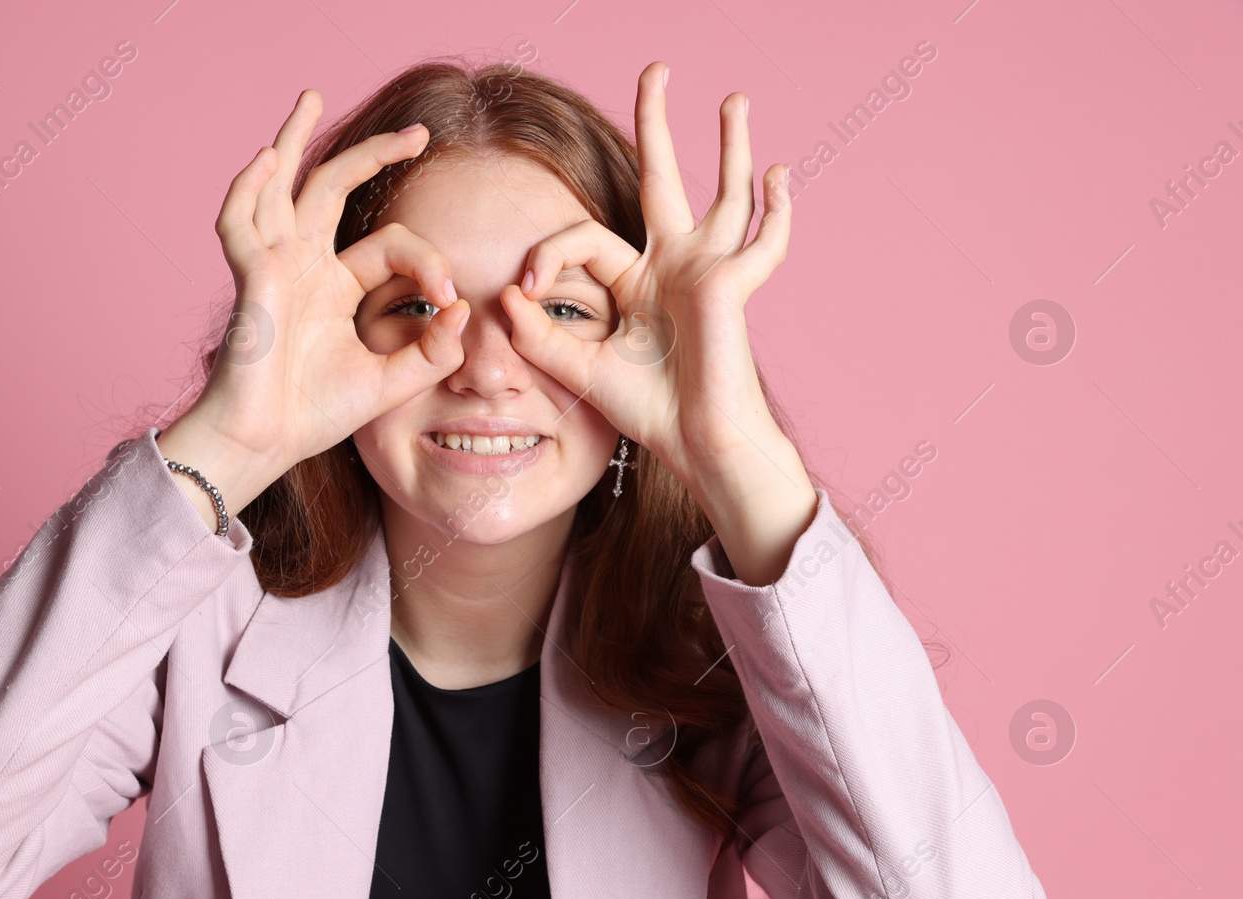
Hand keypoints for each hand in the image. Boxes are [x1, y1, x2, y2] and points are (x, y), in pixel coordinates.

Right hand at [187, 89, 471, 484]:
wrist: (265, 444)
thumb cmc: (314, 416)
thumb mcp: (391, 382)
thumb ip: (432, 351)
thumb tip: (462, 309)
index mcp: (336, 286)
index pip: (391, 245)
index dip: (428, 261)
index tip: (449, 299)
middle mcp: (304, 266)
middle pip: (335, 189)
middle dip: (375, 153)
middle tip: (419, 132)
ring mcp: (274, 267)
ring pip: (282, 187)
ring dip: (294, 139)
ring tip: (310, 97)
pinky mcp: (251, 280)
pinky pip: (240, 223)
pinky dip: (248, 189)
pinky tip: (266, 160)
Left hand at [500, 63, 802, 500]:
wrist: (694, 444)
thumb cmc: (647, 412)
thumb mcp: (578, 369)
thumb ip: (537, 336)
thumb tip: (502, 299)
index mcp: (637, 281)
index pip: (584, 238)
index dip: (545, 256)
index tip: (522, 292)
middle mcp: (675, 266)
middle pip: (664, 178)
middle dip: (658, 123)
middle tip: (657, 69)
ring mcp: (709, 271)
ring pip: (725, 193)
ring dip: (731, 145)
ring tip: (734, 99)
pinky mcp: (731, 285)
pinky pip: (763, 241)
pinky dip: (777, 210)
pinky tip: (781, 175)